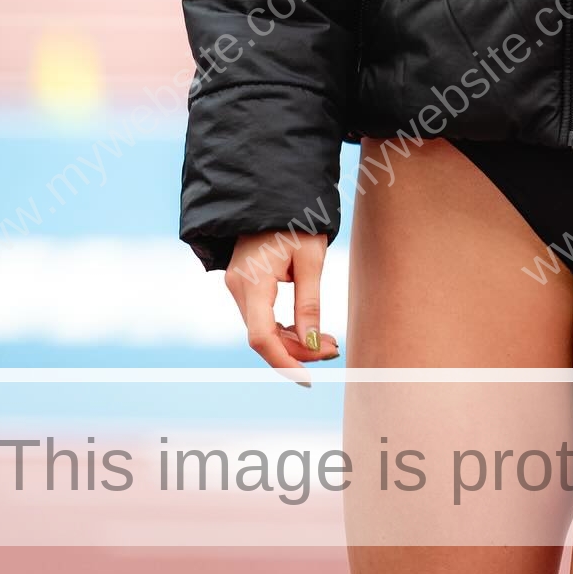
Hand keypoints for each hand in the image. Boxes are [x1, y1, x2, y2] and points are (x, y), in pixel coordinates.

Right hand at [226, 231, 338, 382]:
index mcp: (253, 281)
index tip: (308, 379)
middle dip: (297, 350)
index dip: (283, 362)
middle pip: (263, 336)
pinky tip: (308, 331)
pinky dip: (283, 327)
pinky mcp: (243, 284)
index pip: (262, 337)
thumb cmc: (298, 220)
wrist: (275, 193)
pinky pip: (261, 316)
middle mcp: (238, 287)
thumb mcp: (311, 259)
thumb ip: (309, 304)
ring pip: (262, 328)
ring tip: (329, 342)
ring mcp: (237, 286)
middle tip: (335, 349)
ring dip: (292, 340)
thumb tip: (312, 346)